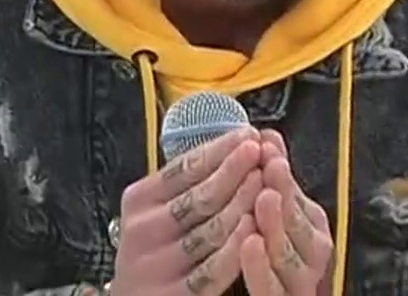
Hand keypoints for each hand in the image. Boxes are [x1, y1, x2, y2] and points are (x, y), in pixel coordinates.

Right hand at [112, 127, 263, 293]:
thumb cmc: (156, 250)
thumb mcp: (158, 211)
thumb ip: (187, 185)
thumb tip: (235, 145)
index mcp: (139, 201)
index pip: (183, 168)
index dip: (220, 150)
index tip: (249, 136)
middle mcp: (142, 230)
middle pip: (199, 196)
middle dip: (236, 172)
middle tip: (263, 155)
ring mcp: (156, 265)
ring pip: (210, 231)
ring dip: (244, 205)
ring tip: (269, 186)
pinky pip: (212, 270)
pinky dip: (236, 248)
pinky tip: (256, 231)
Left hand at [242, 131, 334, 294]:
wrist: (269, 291)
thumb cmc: (271, 258)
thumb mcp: (277, 215)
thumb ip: (275, 182)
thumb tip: (267, 135)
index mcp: (311, 232)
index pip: (302, 203)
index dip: (286, 175)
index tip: (269, 147)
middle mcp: (309, 258)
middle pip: (301, 228)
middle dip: (286, 193)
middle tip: (271, 166)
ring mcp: (297, 284)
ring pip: (289, 258)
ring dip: (277, 224)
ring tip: (263, 197)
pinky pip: (272, 290)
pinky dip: (261, 268)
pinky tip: (249, 244)